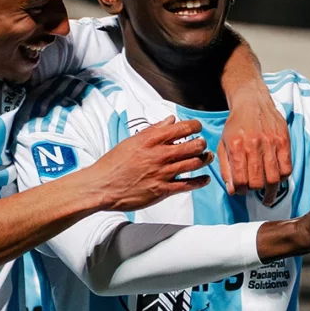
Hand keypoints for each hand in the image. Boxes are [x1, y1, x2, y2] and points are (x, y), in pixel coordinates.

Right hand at [88, 117, 211, 211]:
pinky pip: (188, 185)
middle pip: (193, 145)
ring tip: (207, 157)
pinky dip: (200, 181)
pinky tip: (205, 179)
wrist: (102, 186)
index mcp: (151, 140)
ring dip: (204, 159)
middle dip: (201, 143)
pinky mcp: (163, 190)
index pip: (182, 128)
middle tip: (202, 143)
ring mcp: (163, 173)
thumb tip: (170, 120)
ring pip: (194, 163)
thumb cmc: (113, 164)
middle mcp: (160, 155)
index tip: (197, 127)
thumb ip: (153, 130)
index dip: (195, 126)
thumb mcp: (132, 141)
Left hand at [218, 85, 292, 194]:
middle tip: (253, 188)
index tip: (241, 190)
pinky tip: (276, 178)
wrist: (252, 102)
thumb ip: (226, 169)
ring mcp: (271, 143)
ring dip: (269, 189)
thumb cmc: (236, 126)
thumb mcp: (224, 145)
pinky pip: (287, 168)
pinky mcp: (284, 141)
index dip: (240, 190)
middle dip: (254, 190)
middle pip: (258, 182)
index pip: (240, 181)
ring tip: (266, 192)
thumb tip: (233, 191)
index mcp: (237, 147)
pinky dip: (282, 178)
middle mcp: (254, 145)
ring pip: (273, 178)